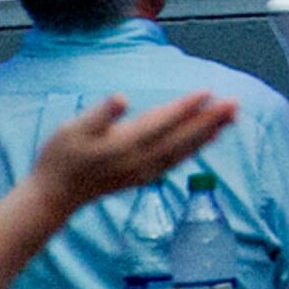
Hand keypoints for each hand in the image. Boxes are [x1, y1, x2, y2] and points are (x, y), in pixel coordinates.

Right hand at [23, 92, 236, 210]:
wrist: (53, 196)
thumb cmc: (60, 157)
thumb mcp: (72, 129)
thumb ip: (100, 114)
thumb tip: (121, 98)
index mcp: (126, 144)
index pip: (164, 122)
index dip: (186, 107)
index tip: (208, 92)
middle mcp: (141, 159)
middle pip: (182, 137)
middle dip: (209, 120)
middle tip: (235, 103)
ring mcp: (144, 171)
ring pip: (183, 150)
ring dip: (208, 134)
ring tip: (231, 118)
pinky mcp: (143, 177)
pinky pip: (176, 161)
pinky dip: (195, 149)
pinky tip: (207, 139)